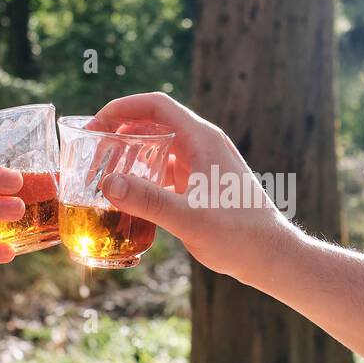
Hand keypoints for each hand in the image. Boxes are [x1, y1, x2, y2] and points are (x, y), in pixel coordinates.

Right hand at [93, 92, 299, 282]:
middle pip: (155, 122)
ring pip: (160, 146)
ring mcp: (205, 163)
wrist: (272, 256)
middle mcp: (204, 144)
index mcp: (202, 139)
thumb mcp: (189, 218)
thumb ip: (148, 200)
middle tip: (91, 150)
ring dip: (131, 153)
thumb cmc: (239, 236)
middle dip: (120, 130)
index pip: (156, 105)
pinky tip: (129, 194)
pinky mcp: (205, 183)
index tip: (94, 123)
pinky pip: (168, 168)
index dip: (121, 107)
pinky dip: (146, 173)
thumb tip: (108, 183)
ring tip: (103, 171)